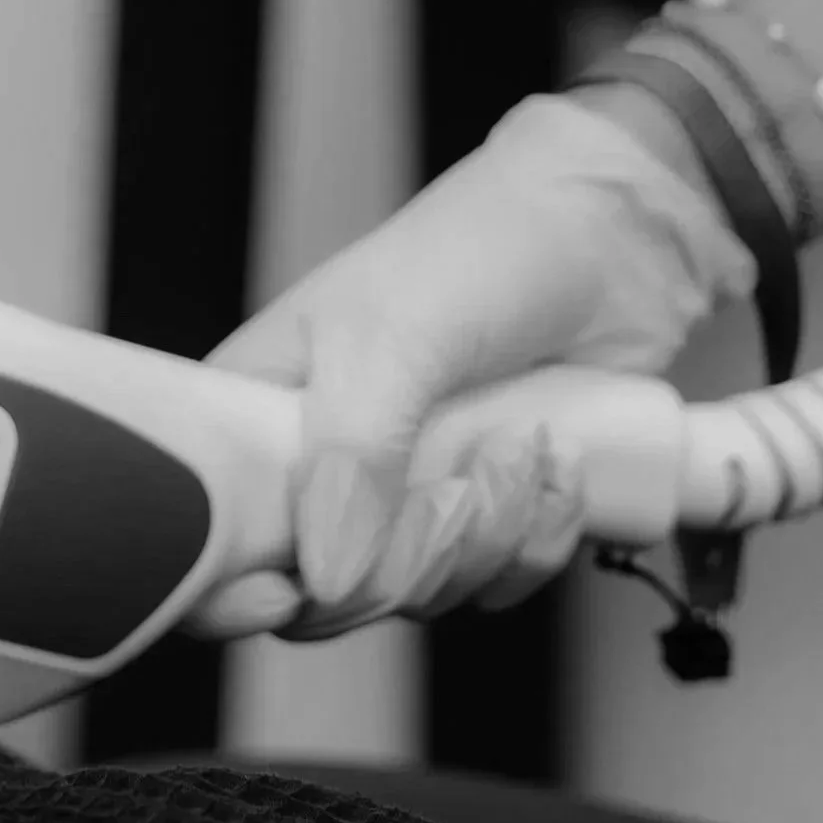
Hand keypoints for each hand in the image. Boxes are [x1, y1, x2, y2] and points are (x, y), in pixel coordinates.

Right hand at [184, 92, 754, 641]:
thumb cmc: (479, 248)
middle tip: (456, 484)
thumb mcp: (391, 337)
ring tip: (522, 443)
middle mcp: (325, 466)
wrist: (614, 229)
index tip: (292, 589)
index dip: (232, 586)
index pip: (207, 536)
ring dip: (492, 534)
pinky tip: (558, 458)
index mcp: (260, 413)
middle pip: (325, 591)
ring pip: (422, 592)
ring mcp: (408, 496)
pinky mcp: (488, 514)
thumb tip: (329, 577)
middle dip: (408, 555)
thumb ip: (349, 456)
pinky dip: (541, 536)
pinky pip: (499, 584)